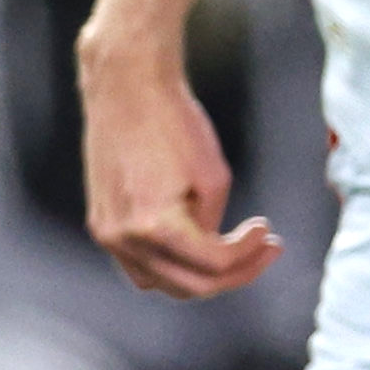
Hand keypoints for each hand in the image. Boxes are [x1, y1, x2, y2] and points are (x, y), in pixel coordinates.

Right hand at [77, 26, 280, 300]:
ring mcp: (106, 234)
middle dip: (234, 273)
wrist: (126, 83)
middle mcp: (123, 239)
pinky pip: (139, 263)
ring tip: (234, 254)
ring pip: (161, 282)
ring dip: (200, 276)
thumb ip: (214, 226)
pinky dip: (171, 263)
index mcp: (153, 226)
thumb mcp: (214, 175)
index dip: (249, 255)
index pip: (213, 265)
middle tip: (265, 251)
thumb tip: (214, 251)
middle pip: (189, 286)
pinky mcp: (101, 222)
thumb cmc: (173, 120)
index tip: (269, 231)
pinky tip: (196, 243)